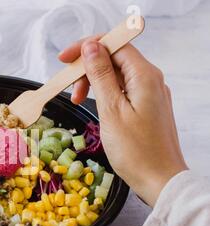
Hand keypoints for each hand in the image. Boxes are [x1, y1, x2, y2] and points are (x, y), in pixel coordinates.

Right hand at [59, 38, 187, 205]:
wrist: (160, 180)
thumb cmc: (136, 151)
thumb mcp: (111, 110)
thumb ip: (101, 75)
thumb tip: (91, 47)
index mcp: (145, 76)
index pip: (115, 44)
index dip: (87, 47)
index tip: (64, 59)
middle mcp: (150, 80)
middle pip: (114, 58)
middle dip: (88, 67)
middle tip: (67, 86)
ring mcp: (150, 93)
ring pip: (117, 74)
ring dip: (94, 81)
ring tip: (77, 99)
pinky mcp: (146, 106)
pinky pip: (122, 89)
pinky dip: (104, 93)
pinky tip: (93, 104)